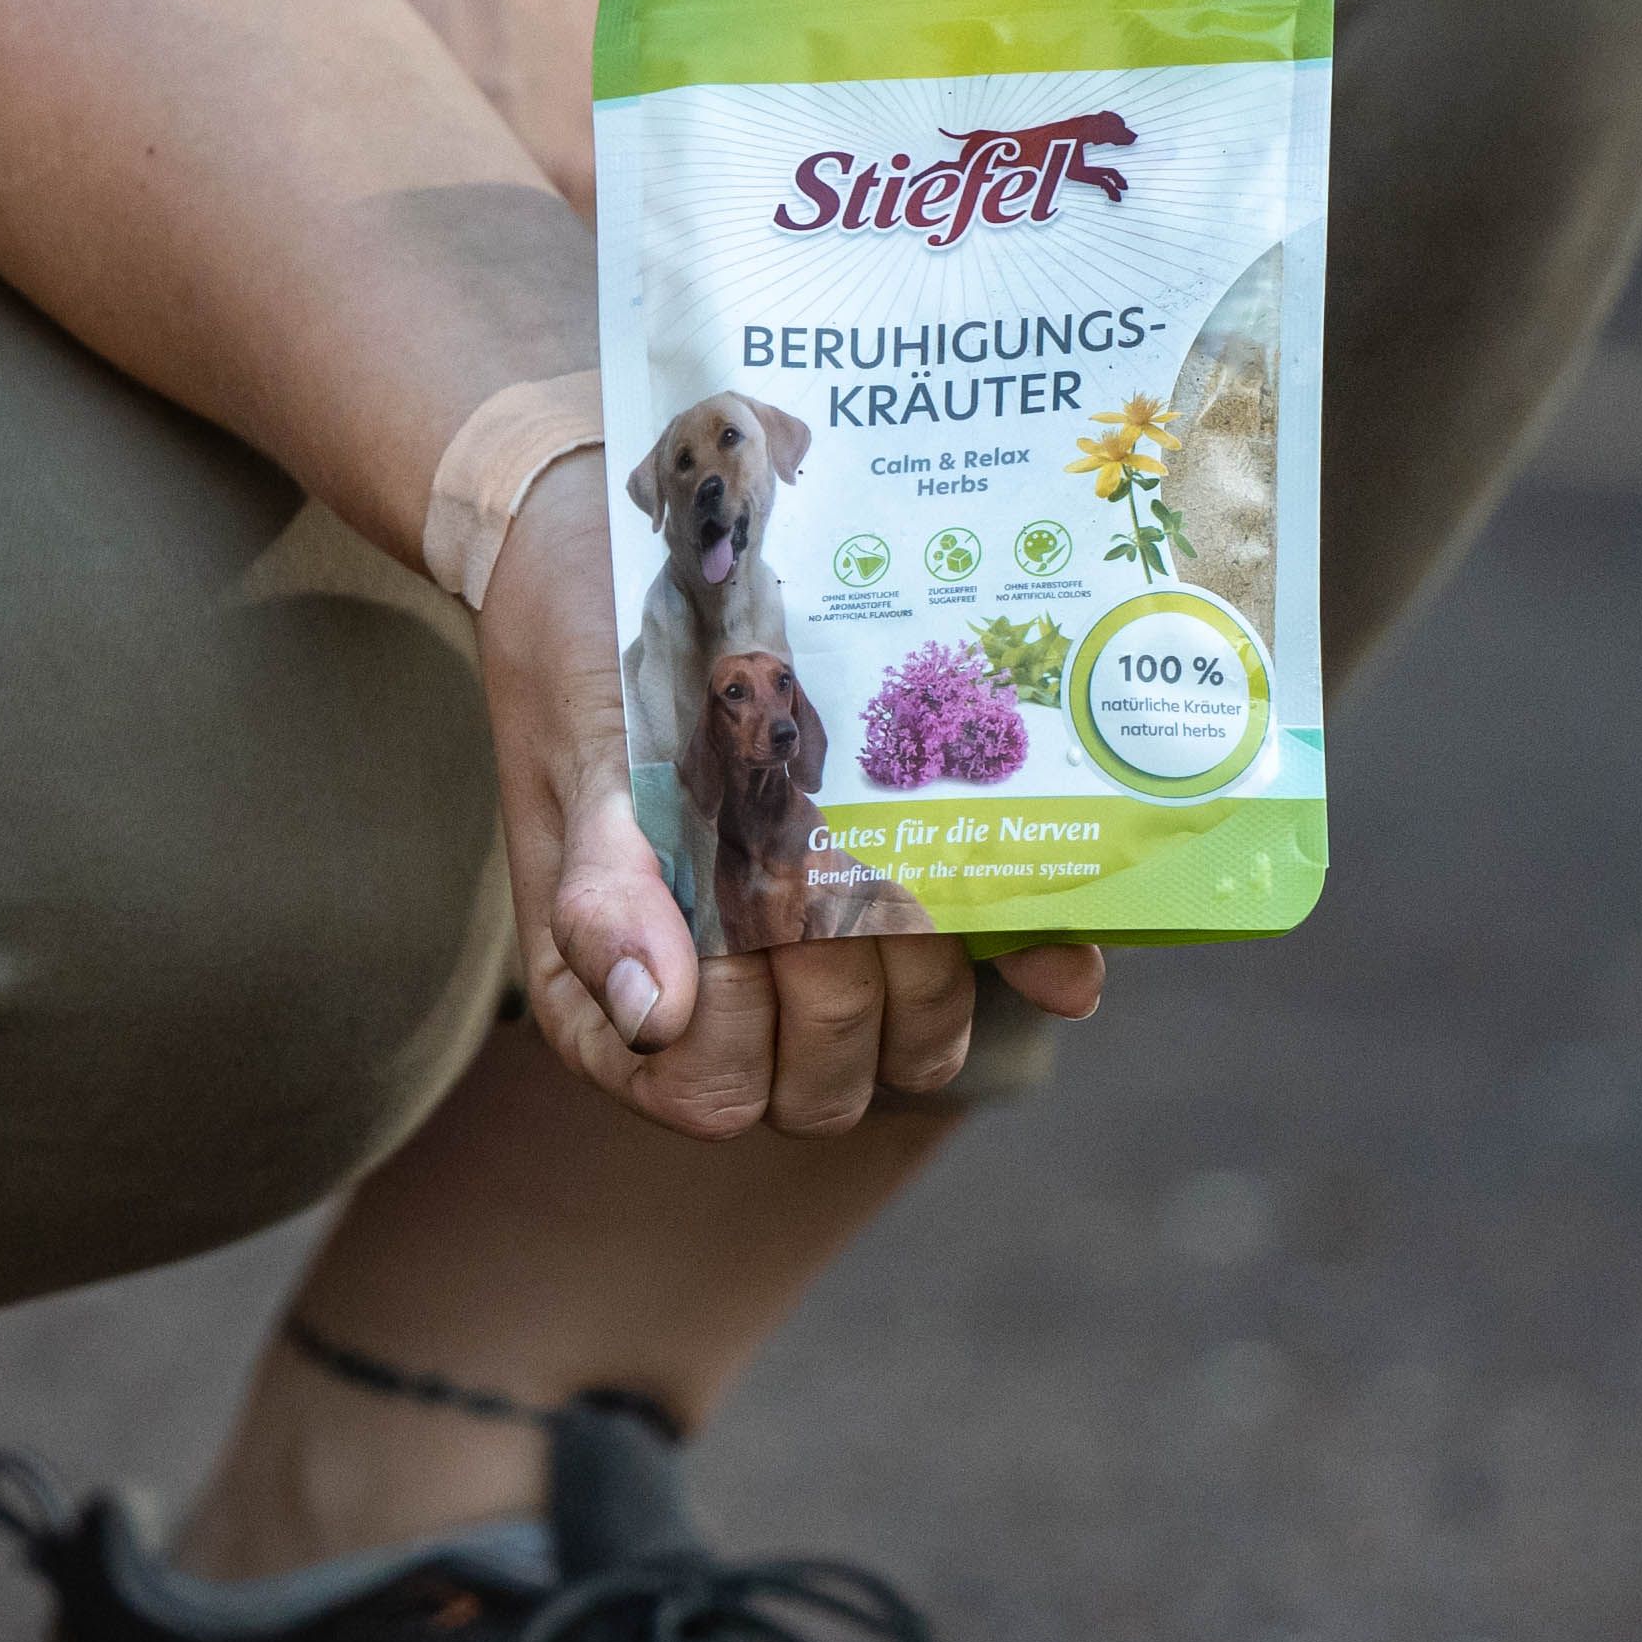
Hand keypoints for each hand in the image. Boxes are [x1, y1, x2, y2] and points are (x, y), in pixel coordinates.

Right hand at [475, 455, 1106, 1135]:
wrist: (631, 551)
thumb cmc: (589, 660)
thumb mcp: (583, 763)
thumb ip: (607, 893)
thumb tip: (657, 1018)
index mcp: (624, 995)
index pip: (711, 1091)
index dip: (752, 1034)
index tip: (762, 929)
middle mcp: (726, 994)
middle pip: (824, 1080)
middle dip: (847, 999)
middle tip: (840, 887)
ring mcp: (822, 949)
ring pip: (906, 1041)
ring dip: (928, 982)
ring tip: (914, 887)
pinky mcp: (905, 889)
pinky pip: (984, 961)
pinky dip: (1026, 957)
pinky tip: (1058, 952)